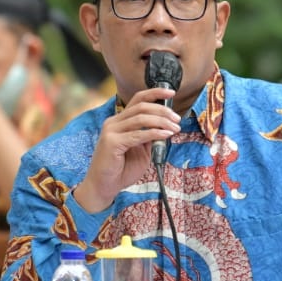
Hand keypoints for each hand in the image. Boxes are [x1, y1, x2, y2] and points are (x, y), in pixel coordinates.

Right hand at [72, 87, 178, 212]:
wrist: (104, 187)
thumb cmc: (121, 170)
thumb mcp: (141, 151)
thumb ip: (150, 138)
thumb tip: (166, 127)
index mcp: (119, 121)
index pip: (137, 99)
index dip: (155, 93)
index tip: (171, 93)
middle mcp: (113, 122)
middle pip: (141, 106)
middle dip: (163, 110)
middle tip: (177, 119)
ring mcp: (111, 131)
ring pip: (141, 117)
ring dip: (162, 121)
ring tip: (175, 128)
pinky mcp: (112, 142)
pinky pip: (138, 134)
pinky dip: (154, 133)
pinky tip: (166, 135)